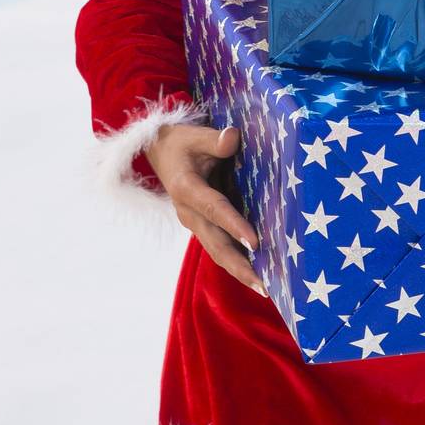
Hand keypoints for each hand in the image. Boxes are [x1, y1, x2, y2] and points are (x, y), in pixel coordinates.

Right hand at [146, 122, 266, 295]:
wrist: (159, 153)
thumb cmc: (182, 143)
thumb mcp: (195, 135)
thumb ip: (215, 140)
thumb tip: (232, 137)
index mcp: (187, 189)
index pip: (215, 209)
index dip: (234, 225)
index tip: (256, 242)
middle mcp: (188, 213)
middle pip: (216, 243)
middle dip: (240, 265)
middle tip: (264, 285)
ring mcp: (194, 223)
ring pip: (217, 251)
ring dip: (239, 270)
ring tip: (265, 288)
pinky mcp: (202, 226)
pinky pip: (219, 247)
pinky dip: (237, 261)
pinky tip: (257, 274)